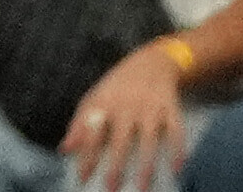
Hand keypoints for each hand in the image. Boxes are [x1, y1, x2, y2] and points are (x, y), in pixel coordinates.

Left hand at [69, 40, 196, 191]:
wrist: (150, 63)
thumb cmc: (116, 88)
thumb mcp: (93, 99)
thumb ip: (79, 125)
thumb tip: (64, 150)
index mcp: (103, 104)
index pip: (91, 133)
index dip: (86, 156)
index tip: (82, 178)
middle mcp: (126, 107)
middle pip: (120, 140)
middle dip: (115, 166)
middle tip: (110, 188)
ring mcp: (150, 109)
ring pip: (149, 141)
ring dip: (146, 165)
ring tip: (142, 187)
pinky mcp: (171, 110)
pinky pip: (176, 132)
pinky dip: (178, 150)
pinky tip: (176, 169)